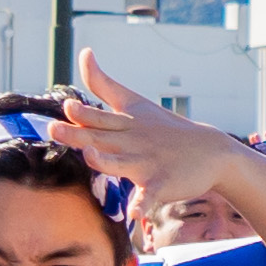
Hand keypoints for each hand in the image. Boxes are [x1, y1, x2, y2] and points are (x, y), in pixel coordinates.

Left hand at [41, 48, 251, 205]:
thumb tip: (84, 52)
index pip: (97, 117)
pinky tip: (135, 213)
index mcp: (124, 124)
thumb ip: (103, 82)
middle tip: (55, 130)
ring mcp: (146, 162)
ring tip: (91, 158)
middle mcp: (131, 142)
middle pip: (100, 138)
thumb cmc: (164, 127)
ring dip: (106, 162)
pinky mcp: (161, 183)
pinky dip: (143, 204)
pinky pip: (149, 195)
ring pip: (121, 164)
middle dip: (78, 135)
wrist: (210, 151)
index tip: (67, 107)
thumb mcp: (133, 101)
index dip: (81, 113)